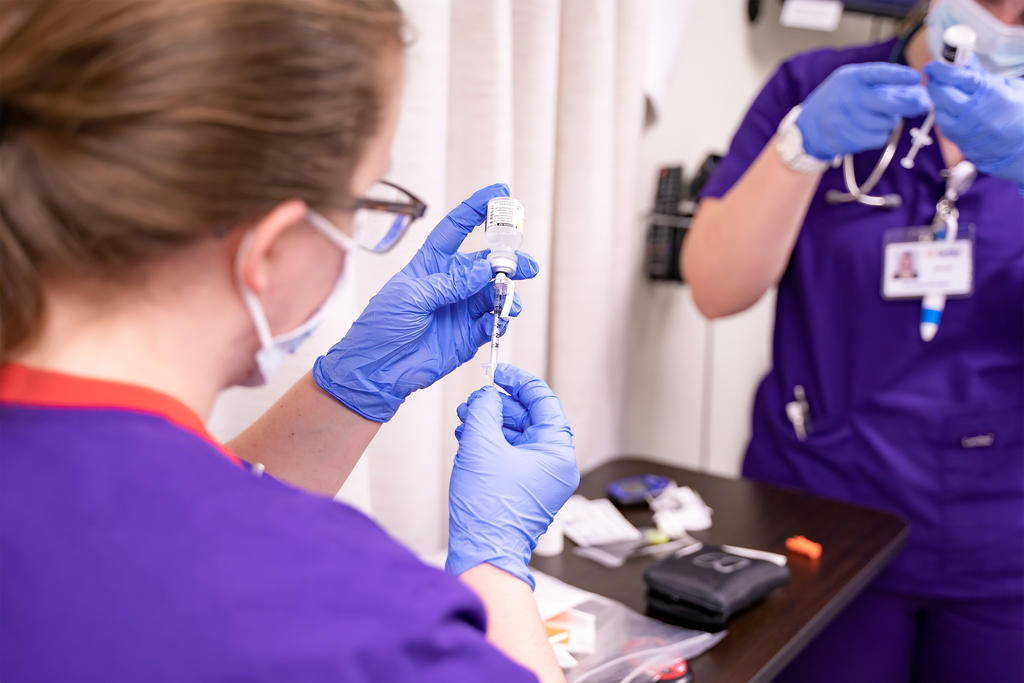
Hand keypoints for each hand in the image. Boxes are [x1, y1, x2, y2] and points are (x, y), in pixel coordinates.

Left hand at [313, 184, 539, 421]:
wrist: (376, 371)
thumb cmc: (381, 327)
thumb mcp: (409, 297)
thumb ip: (449, 283)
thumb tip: (484, 269)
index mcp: (431, 265)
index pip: (457, 228)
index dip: (477, 209)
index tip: (501, 194)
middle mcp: (450, 283)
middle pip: (486, 263)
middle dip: (509, 260)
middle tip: (525, 266)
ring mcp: (461, 309)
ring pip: (495, 292)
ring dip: (507, 293)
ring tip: (509, 301)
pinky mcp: (467, 336)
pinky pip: (492, 322)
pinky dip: (499, 321)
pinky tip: (497, 322)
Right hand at [446, 364, 577, 588]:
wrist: (483, 553)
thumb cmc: (489, 510)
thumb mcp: (482, 444)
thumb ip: (485, 408)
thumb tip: (488, 394)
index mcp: (557, 452)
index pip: (543, 401)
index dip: (518, 382)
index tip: (499, 372)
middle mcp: (555, 466)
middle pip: (528, 419)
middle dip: (497, 406)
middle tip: (473, 402)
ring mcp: (540, 480)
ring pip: (516, 437)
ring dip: (489, 425)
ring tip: (465, 421)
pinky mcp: (523, 490)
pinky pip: (509, 456)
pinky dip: (489, 445)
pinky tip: (468, 439)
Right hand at [797, 63, 930, 159]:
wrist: (809, 126)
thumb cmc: (840, 100)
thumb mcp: (854, 83)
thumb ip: (883, 85)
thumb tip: (920, 93)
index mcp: (850, 79)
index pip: (878, 74)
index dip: (899, 75)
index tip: (916, 77)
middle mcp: (847, 98)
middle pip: (888, 104)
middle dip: (909, 104)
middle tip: (922, 104)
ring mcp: (846, 120)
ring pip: (886, 123)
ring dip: (890, 121)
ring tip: (881, 117)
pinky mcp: (847, 139)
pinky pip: (878, 139)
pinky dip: (880, 135)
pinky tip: (871, 129)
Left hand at [926, 58, 1023, 188]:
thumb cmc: (1021, 110)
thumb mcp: (1008, 86)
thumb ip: (981, 75)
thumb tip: (962, 59)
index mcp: (990, 93)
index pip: (957, 77)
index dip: (941, 70)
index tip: (932, 66)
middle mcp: (975, 113)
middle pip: (941, 94)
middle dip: (936, 83)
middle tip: (935, 77)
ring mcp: (966, 131)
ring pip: (938, 111)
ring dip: (937, 100)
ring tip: (944, 92)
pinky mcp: (961, 143)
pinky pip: (943, 127)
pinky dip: (942, 115)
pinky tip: (948, 108)